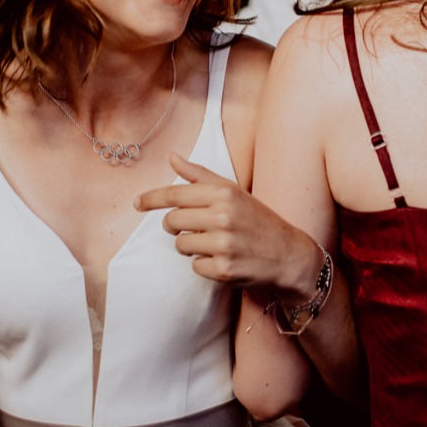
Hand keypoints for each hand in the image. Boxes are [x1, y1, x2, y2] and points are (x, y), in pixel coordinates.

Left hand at [135, 153, 321, 300]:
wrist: (289, 255)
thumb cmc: (258, 220)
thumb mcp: (234, 192)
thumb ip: (201, 175)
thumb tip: (172, 157)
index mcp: (224, 194)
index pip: (176, 193)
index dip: (152, 199)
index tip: (137, 203)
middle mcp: (223, 216)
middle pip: (172, 221)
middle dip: (176, 226)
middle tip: (194, 227)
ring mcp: (223, 244)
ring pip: (180, 245)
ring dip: (190, 246)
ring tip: (213, 243)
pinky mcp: (223, 269)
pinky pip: (194, 266)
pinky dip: (204, 264)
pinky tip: (222, 259)